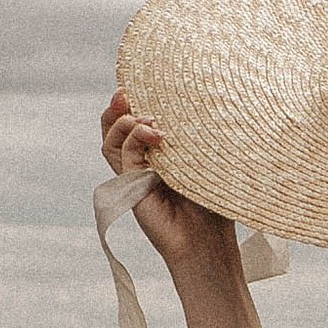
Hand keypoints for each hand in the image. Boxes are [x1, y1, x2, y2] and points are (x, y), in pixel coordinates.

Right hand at [100, 93, 245, 286]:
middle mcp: (142, 162)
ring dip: (123, 121)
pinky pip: (123, 155)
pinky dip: (133, 138)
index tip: (139, 84)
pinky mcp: (131, 186)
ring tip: (148, 117)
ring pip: (111, 140)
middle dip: (117, 106)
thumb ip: (195, 136)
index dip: (132, 102)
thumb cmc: (215, 203)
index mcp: (159, 153)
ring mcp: (134, 174)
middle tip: (126, 92)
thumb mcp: (207, 162)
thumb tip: (194, 101)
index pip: (136, 121)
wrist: (208, 243)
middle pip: (115, 127)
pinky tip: (153, 133)